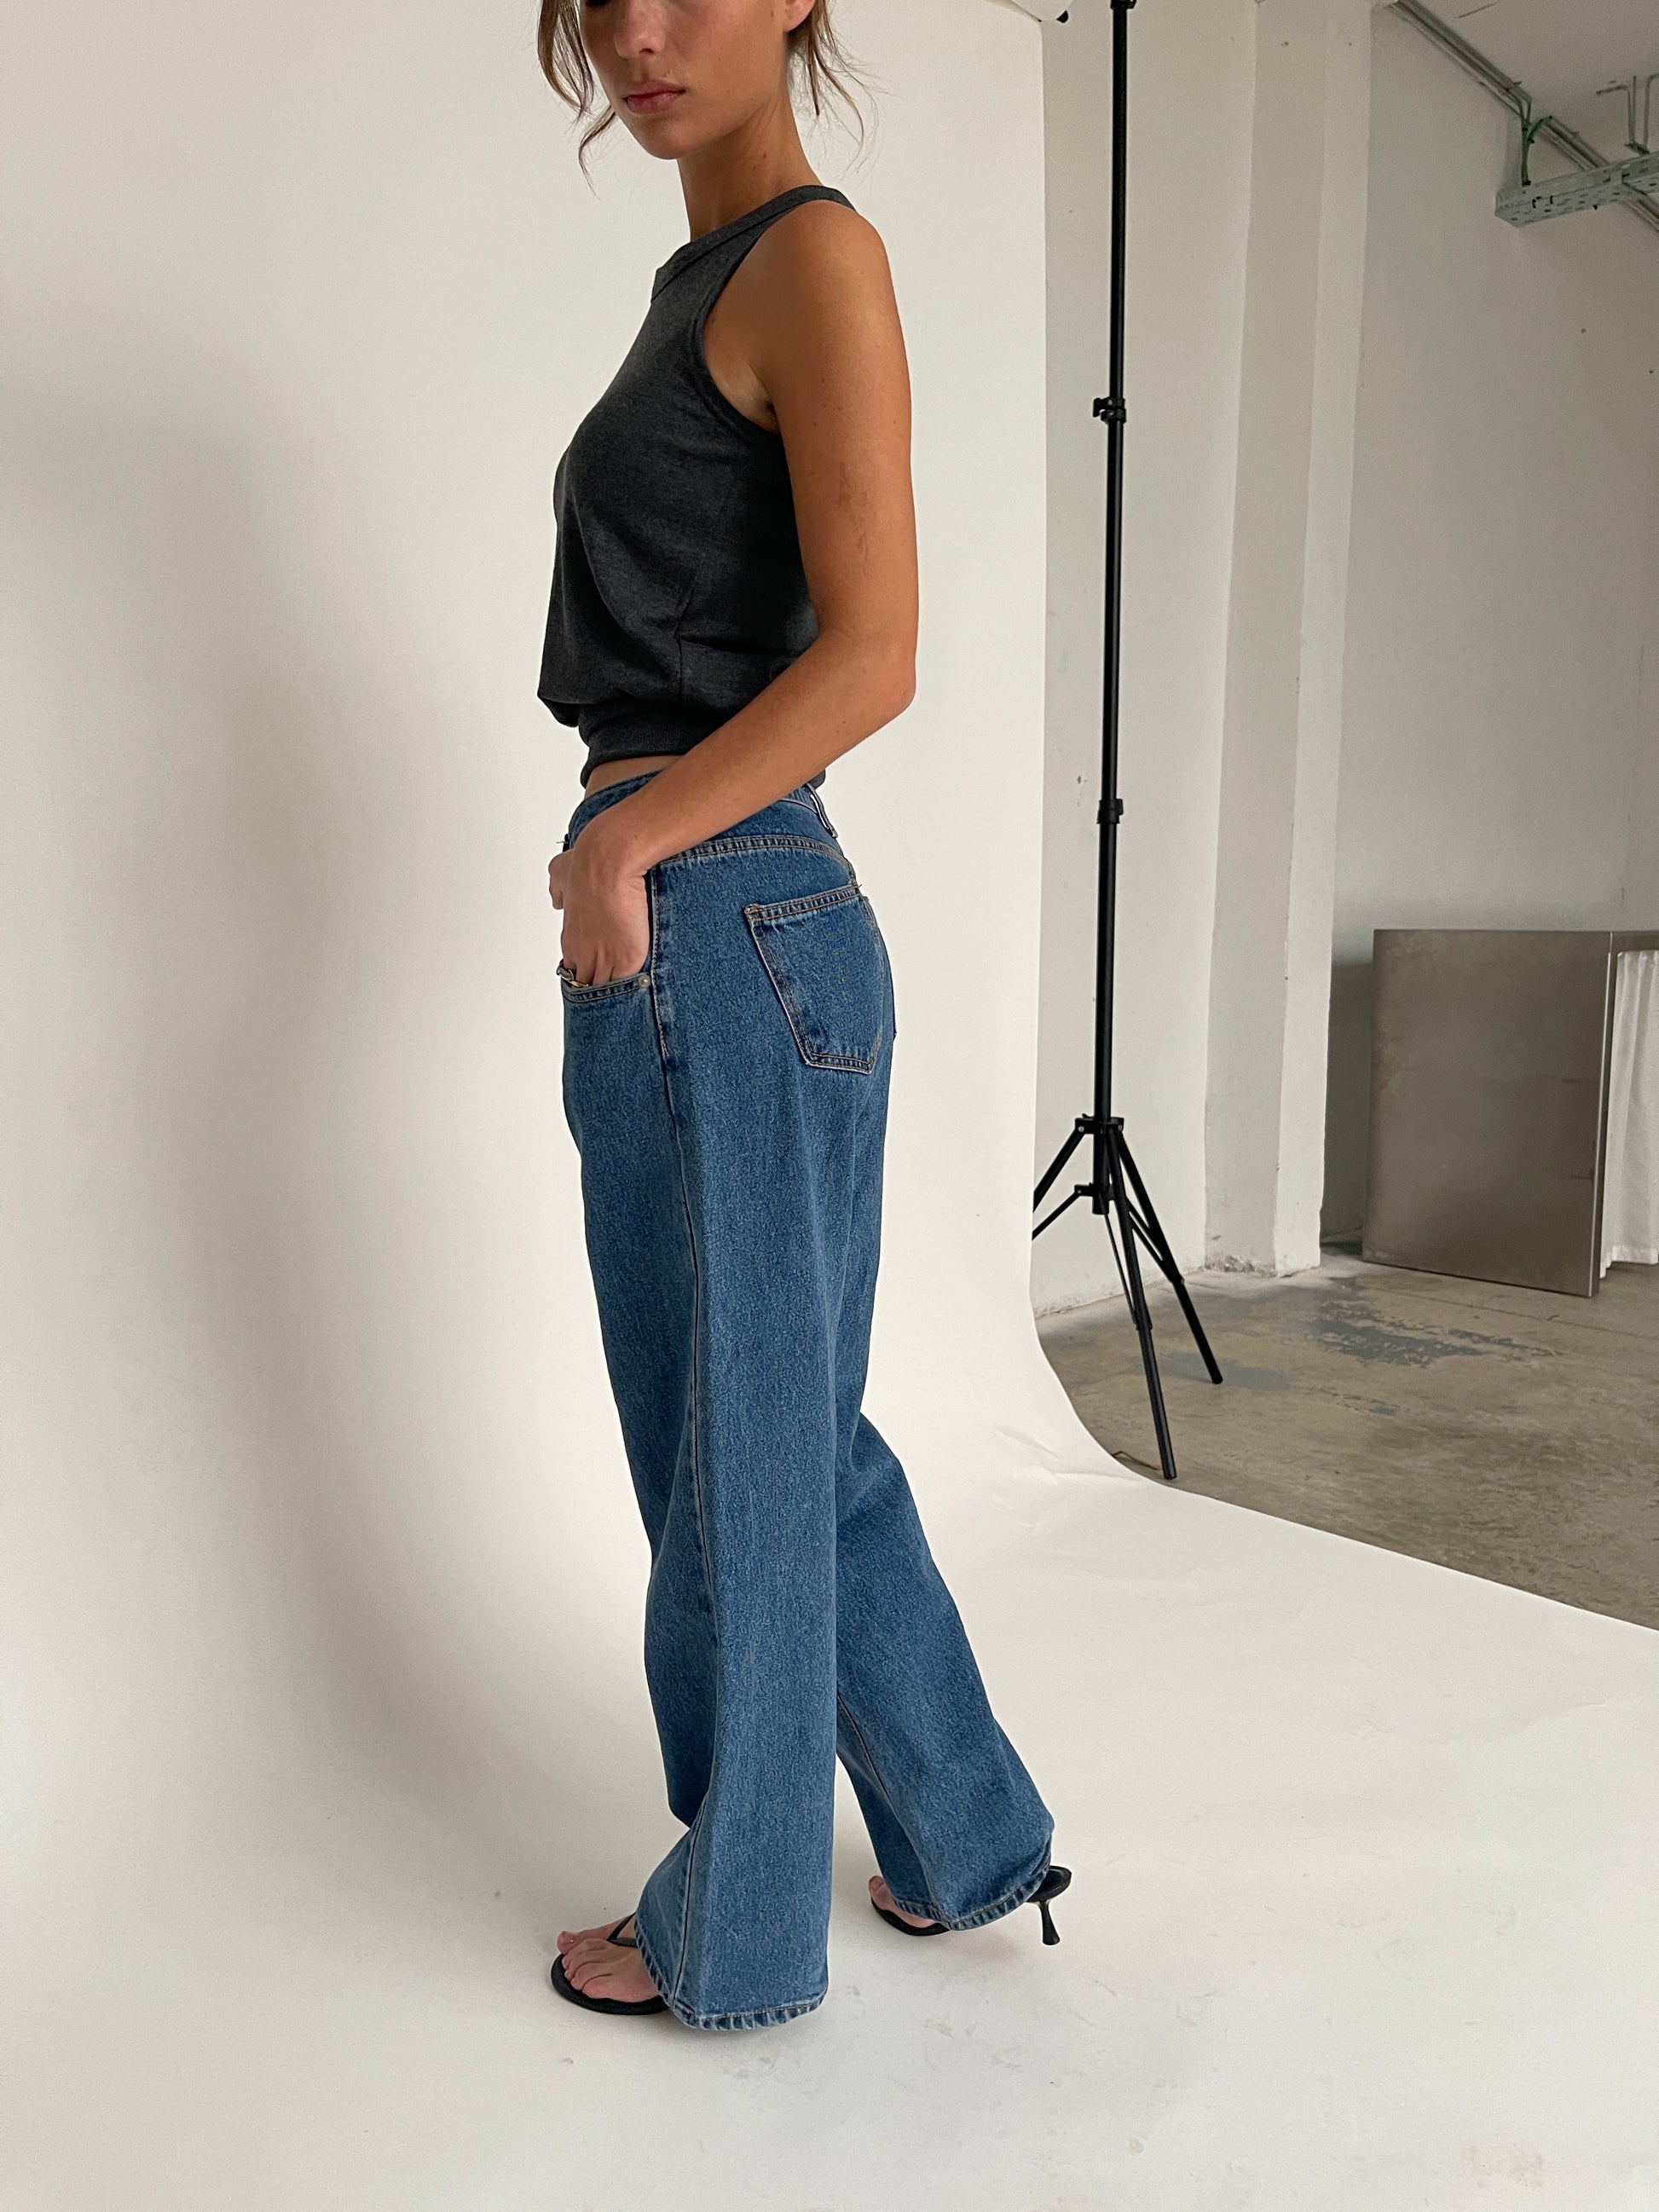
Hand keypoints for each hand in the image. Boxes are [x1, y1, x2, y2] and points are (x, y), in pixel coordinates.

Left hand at [548, 816, 650, 985]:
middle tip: (615, 987)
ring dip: (620, 994)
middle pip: (591, 986)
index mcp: (571, 941)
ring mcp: (606, 961)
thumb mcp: (560, 874)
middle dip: (602, 988)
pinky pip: (631, 986)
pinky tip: (645, 990)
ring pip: (609, 991)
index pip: (575, 971)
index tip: (600, 969)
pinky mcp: (627, 962)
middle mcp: (585, 956)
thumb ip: (559, 890)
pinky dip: (637, 989)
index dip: (588, 972)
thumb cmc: (587, 865)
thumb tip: (557, 898)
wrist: (609, 861)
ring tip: (633, 995)